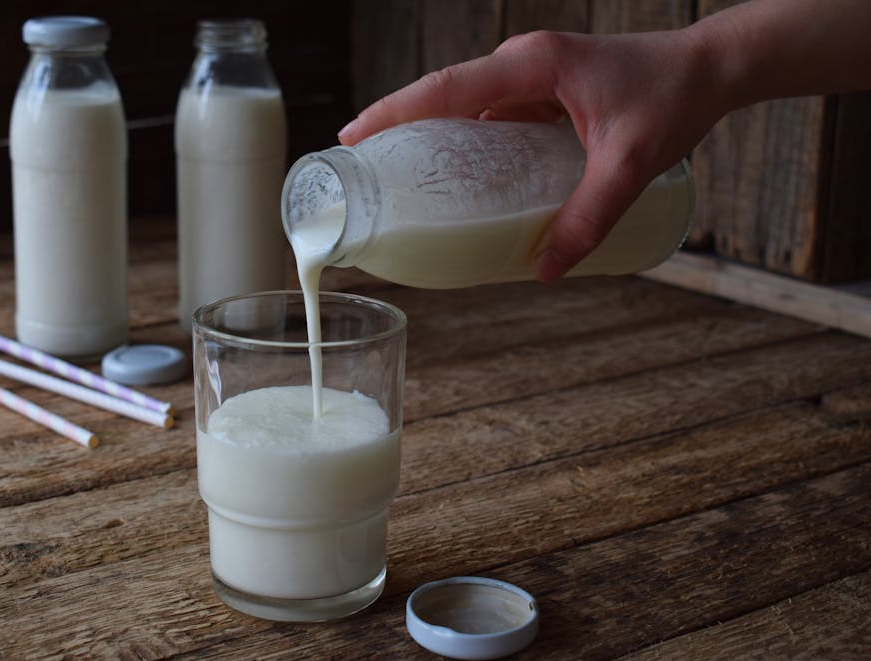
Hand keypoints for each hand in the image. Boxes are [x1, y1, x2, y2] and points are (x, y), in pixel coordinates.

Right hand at [338, 28, 726, 280]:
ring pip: (462, 106)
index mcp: (532, 66)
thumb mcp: (630, 164)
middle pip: (442, 94)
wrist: (709, 68)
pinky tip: (456, 176)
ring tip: (397, 179)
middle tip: (362, 170)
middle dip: (397, 127)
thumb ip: (589, 218)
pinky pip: (487, 115)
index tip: (351, 136)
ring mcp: (529, 76)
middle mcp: (522, 64)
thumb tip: (545, 269)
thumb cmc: (673, 99)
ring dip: (428, 135)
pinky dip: (463, 141)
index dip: (394, 112)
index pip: (446, 88)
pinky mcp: (540, 91)